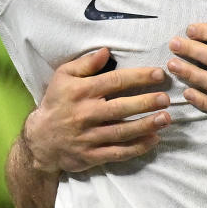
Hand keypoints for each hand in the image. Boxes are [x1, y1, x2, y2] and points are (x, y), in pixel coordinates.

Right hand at [25, 47, 170, 172]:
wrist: (40, 139)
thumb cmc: (57, 102)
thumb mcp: (63, 76)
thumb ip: (85, 63)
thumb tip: (106, 51)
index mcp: (81, 91)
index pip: (114, 81)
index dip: (138, 77)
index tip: (158, 74)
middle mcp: (86, 114)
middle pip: (121, 108)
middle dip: (146, 103)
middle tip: (166, 98)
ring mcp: (89, 137)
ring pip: (122, 132)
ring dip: (146, 126)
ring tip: (166, 119)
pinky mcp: (91, 156)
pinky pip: (118, 153)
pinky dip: (137, 148)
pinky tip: (153, 140)